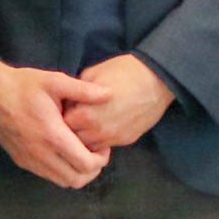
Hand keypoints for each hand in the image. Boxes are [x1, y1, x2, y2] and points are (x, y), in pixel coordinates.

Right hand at [0, 58, 104, 188]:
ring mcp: (29, 160)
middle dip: (92, 170)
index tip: (102, 145)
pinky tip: (62, 151)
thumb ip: (83, 90)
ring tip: (80, 152)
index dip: (101, 159)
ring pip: (62, 182)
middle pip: (76, 180)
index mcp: (53, 135)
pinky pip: (47, 175)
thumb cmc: (23, 85)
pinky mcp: (21, 161)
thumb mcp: (54, 81)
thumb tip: (109, 94)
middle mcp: (41, 154)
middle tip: (95, 152)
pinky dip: (61, 170)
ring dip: (76, 172)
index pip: (86, 165)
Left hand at [56, 54, 174, 155]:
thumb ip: (76, 91)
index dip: (61, 116)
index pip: (62, 125)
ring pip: (89, 147)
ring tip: (87, 123)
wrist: (158, 80)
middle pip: (73, 140)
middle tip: (74, 117)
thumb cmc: (124, 71)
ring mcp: (114, 138)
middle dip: (70, 130)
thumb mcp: (92, 73)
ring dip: (85, 138)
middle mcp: (99, 131)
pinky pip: (106, 146)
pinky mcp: (126, 140)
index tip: (63, 109)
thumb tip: (68, 100)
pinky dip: (100, 140)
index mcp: (86, 114)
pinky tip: (101, 126)